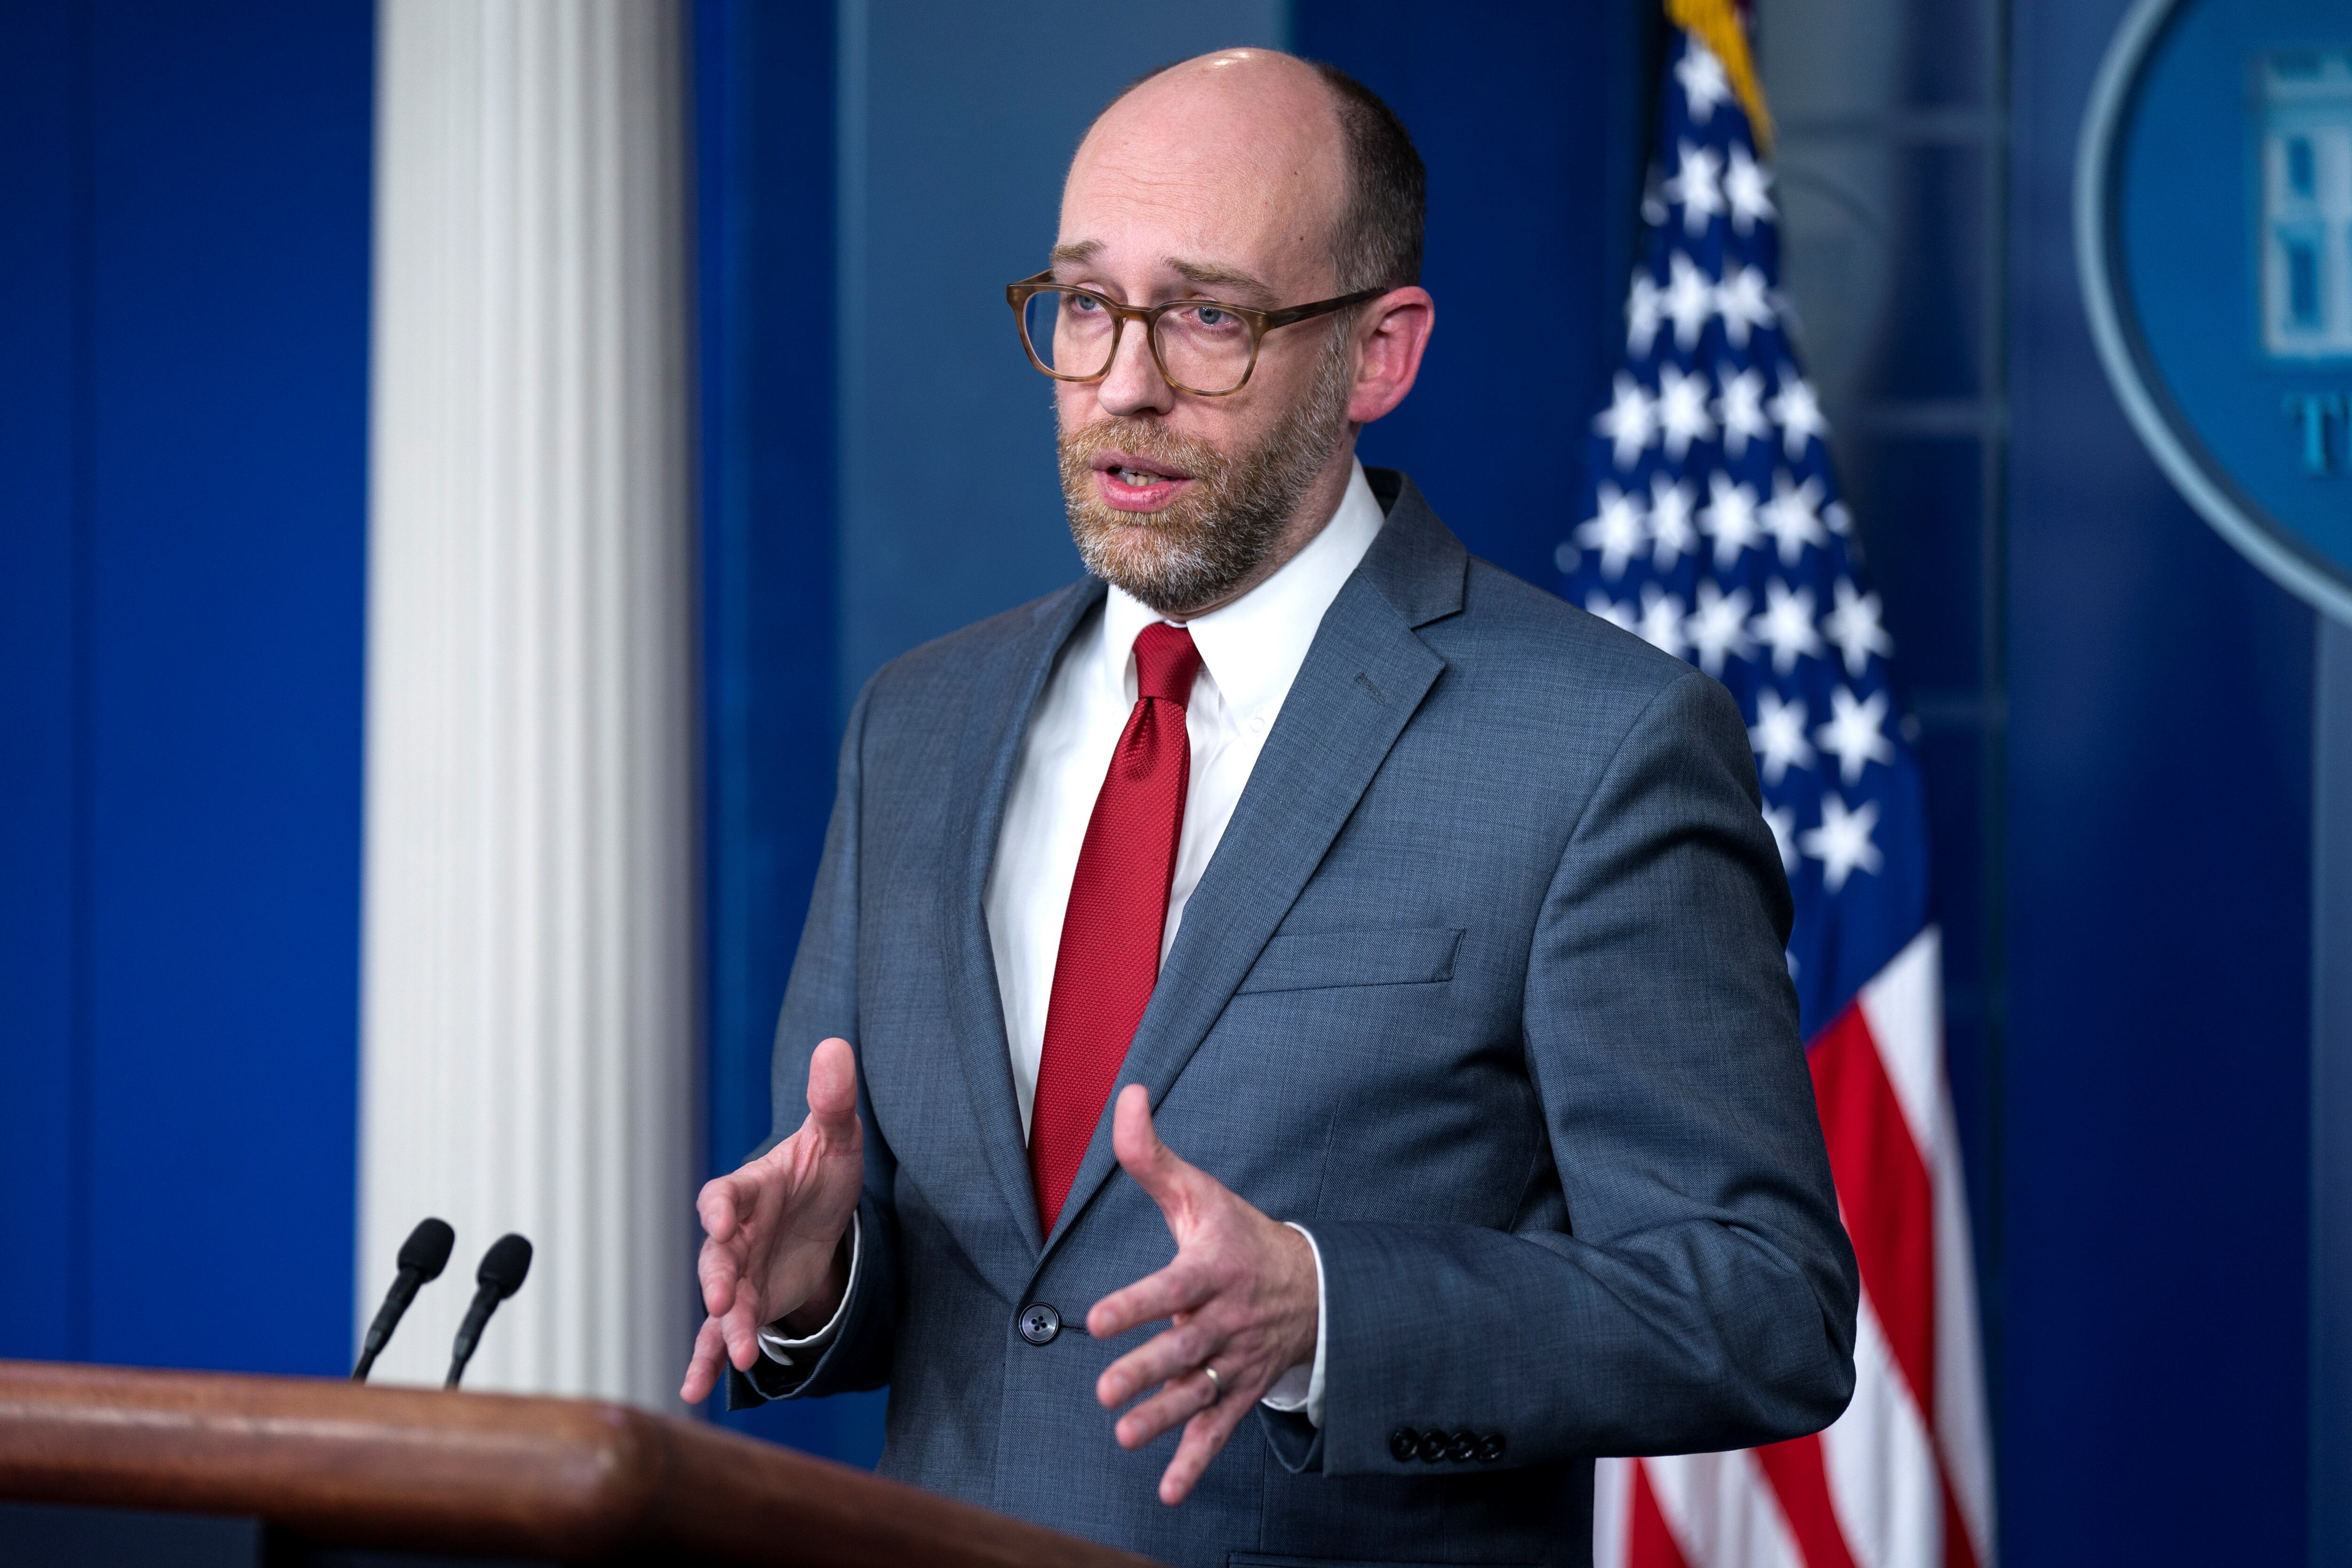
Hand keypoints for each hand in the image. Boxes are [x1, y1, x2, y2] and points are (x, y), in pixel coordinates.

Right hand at [679, 1037, 864, 1403]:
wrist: (824, 1211)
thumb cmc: (823, 1169)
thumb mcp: (838, 1137)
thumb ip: (832, 1099)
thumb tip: (836, 1046)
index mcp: (750, 1189)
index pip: (725, 1194)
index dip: (719, 1206)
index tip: (717, 1218)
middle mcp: (735, 1233)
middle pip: (717, 1255)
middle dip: (718, 1275)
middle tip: (722, 1298)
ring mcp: (738, 1271)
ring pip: (722, 1301)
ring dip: (727, 1327)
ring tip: (741, 1355)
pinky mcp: (748, 1303)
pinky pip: (721, 1334)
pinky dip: (710, 1360)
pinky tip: (696, 1391)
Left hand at [1086, 1086, 1318, 1504]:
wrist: (1310, 1284)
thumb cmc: (1238, 1234)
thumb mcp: (1199, 1192)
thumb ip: (1152, 1154)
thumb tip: (1127, 1095)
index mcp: (1212, 1269)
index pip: (1170, 1287)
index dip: (1137, 1304)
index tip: (1100, 1320)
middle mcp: (1224, 1319)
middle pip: (1183, 1348)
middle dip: (1146, 1370)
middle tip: (1107, 1391)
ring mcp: (1234, 1359)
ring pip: (1198, 1392)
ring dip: (1163, 1418)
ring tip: (1124, 1435)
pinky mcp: (1240, 1390)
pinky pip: (1219, 1429)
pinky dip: (1195, 1461)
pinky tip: (1169, 1489)